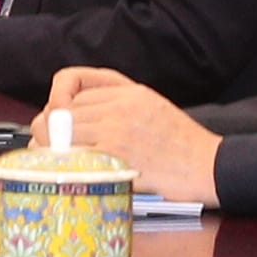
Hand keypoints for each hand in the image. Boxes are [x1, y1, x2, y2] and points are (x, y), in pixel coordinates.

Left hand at [42, 69, 218, 203]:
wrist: (210, 166)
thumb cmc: (183, 145)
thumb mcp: (152, 107)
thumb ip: (117, 103)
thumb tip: (76, 115)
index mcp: (130, 90)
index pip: (73, 82)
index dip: (57, 102)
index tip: (54, 118)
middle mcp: (122, 104)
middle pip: (63, 109)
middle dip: (49, 129)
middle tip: (47, 147)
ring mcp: (118, 127)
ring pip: (63, 130)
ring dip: (53, 148)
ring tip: (55, 162)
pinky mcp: (116, 153)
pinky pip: (75, 153)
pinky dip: (66, 163)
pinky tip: (68, 173)